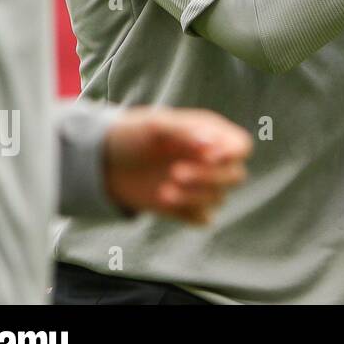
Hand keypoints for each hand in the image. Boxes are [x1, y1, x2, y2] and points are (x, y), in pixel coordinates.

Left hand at [104, 106, 251, 225]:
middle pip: (235, 175)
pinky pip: (203, 218)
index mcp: (210, 135)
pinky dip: (190, 214)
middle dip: (209, 177)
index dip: (232, 153)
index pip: (240, 146)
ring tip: (163, 190)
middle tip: (175, 173)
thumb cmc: (132, 135)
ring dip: (194, 196)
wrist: (102, 162)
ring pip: (219, 198)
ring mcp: (199, 186)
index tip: (209, 157)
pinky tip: (167, 204)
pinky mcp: (185, 208)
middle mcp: (210, 161)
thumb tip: (211, 145)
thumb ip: (185, 132)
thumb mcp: (155, 124)